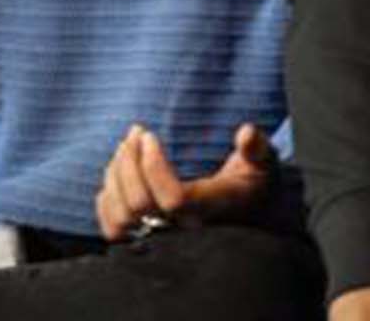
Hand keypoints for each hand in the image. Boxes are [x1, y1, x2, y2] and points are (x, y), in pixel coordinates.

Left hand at [94, 121, 273, 239]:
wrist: (242, 210)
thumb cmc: (251, 181)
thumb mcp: (263, 162)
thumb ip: (257, 147)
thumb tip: (245, 133)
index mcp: (211, 209)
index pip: (173, 198)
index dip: (154, 168)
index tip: (150, 135)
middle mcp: (184, 229)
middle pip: (140, 205)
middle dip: (129, 163)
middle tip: (135, 132)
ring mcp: (163, 236)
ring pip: (122, 217)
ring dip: (115, 176)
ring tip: (125, 146)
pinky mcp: (146, 237)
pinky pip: (113, 229)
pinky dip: (106, 200)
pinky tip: (115, 174)